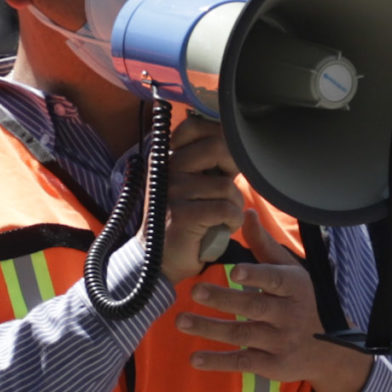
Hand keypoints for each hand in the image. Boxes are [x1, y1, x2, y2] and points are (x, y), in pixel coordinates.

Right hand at [158, 117, 244, 287]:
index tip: (224, 169)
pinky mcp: (183, 214)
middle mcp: (166, 170)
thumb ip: (202, 165)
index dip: (221, 145)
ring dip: (234, 207)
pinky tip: (223, 229)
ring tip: (223, 219)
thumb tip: (232, 143)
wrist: (157, 264)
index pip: (195, 127)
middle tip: (228, 196)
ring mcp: (172, 191)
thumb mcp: (188, 188)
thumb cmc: (180, 225)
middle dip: (233, 175)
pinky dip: (232, 222)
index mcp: (165, 159)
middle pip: (218, 149)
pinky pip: (226, 209)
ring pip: (227, 187)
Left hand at [177, 214, 375, 391]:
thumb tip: (246, 212)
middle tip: (195, 291)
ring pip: (242, 335)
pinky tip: (195, 358)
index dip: (256, 276)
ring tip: (181, 321)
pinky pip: (242, 362)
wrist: (329, 350)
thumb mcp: (291, 272)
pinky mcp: (271, 365)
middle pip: (253, 307)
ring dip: (209, 328)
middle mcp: (289, 315)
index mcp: (294, 287)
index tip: (235, 271)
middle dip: (223, 299)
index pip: (275, 280)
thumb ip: (265, 246)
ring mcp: (280, 342)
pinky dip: (218, 362)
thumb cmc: (303, 302)